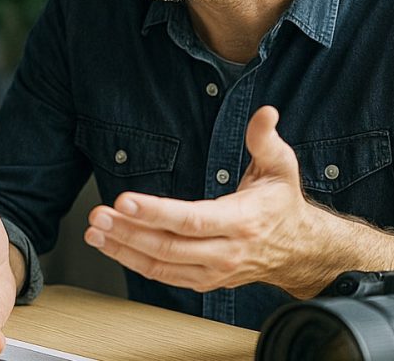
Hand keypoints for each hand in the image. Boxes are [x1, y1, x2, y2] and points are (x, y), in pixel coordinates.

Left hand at [83, 106, 332, 298]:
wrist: (299, 250)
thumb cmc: (282, 204)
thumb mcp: (281, 167)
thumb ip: (266, 140)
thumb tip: (265, 113)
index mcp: (242, 222)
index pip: (192, 219)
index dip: (155, 212)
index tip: (124, 200)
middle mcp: (226, 252)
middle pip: (169, 246)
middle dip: (128, 231)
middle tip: (97, 215)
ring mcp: (214, 271)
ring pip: (161, 265)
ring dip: (122, 248)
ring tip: (94, 231)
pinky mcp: (203, 281)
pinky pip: (163, 275)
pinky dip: (133, 261)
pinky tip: (111, 245)